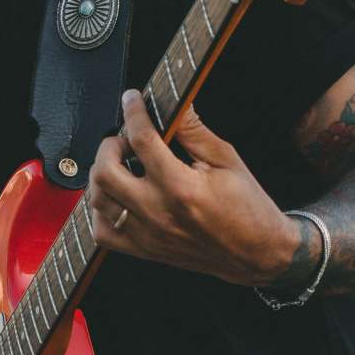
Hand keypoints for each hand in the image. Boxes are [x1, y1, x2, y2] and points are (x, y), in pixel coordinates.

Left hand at [88, 90, 301, 287]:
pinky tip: (118, 198)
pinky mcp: (145, 250)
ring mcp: (148, 234)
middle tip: (124, 140)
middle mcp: (159, 212)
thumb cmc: (247, 209)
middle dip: (108, 147)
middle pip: (104, 172)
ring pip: (97, 201)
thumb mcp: (227, 161)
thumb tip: (177, 104)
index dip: (133, 112)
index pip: (142, 140)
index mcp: (182, 187)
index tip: (132, 100)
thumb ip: (195, 131)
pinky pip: (102, 232)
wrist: (256, 253)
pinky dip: (101, 212)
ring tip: (121, 167)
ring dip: (102, 176)